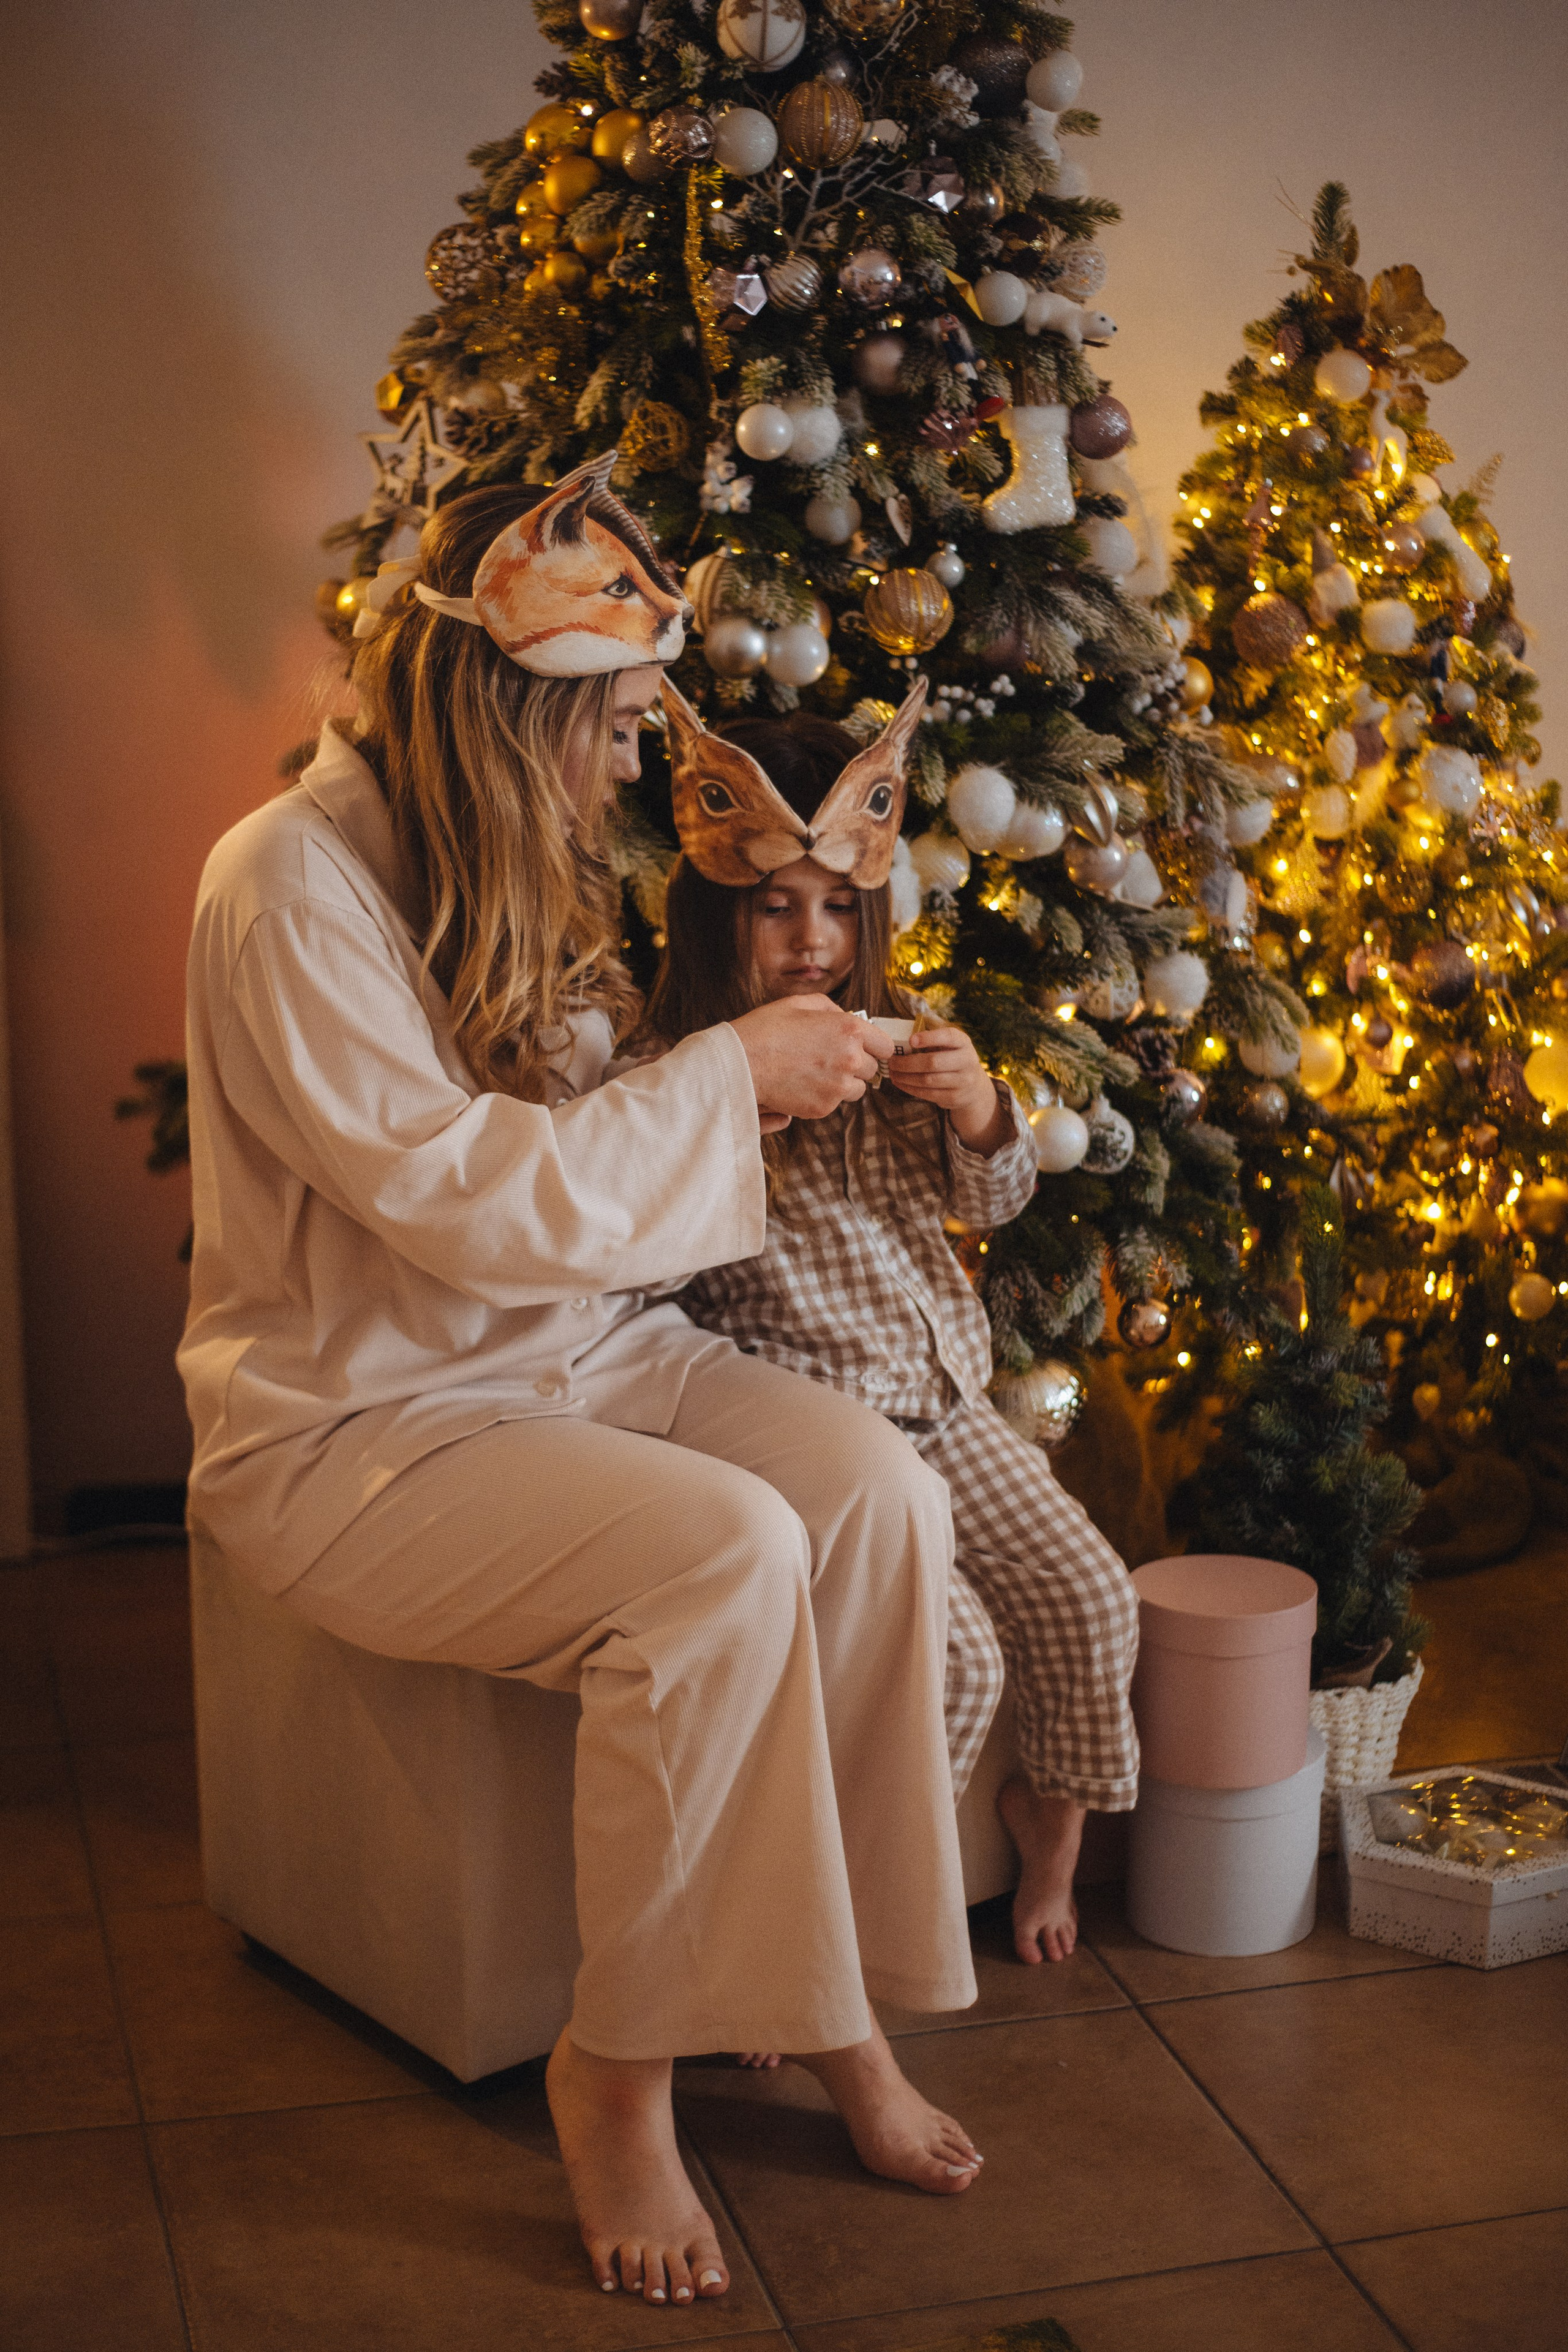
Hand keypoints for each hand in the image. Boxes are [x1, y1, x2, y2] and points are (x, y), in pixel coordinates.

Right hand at [729, 996, 896, 1121]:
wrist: (741, 1063)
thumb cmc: (767, 1029)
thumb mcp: (800, 1003)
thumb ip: (831, 1009)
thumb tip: (844, 1018)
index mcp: (850, 1030)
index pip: (886, 1046)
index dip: (874, 1047)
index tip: (864, 1049)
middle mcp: (851, 1060)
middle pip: (873, 1070)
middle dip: (857, 1064)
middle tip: (830, 1059)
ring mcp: (838, 1087)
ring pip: (856, 1090)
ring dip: (843, 1083)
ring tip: (815, 1073)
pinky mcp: (823, 1108)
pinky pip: (834, 1103)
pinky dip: (823, 1096)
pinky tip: (801, 1084)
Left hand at [887, 1024, 1011, 1153]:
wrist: (973, 1085)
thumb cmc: (951, 1058)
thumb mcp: (947, 1044)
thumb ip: (927, 1036)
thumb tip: (897, 1026)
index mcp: (963, 1042)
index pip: (948, 1037)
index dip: (929, 1038)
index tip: (911, 1040)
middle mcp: (967, 1061)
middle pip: (933, 1062)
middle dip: (907, 1063)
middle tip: (892, 1061)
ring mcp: (963, 1081)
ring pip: (928, 1080)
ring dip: (905, 1077)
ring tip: (893, 1073)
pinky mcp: (955, 1098)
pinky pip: (928, 1094)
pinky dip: (910, 1088)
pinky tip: (900, 1083)